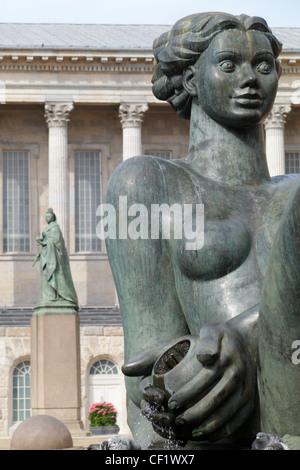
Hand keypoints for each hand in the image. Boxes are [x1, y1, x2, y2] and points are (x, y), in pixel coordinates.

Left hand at [168, 323, 255, 441]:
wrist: (246, 340)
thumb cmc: (219, 336)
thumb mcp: (211, 330)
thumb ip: (204, 341)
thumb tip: (202, 357)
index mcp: (226, 358)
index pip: (203, 380)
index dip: (186, 394)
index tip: (171, 404)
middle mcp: (238, 374)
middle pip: (214, 400)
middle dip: (193, 414)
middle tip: (177, 421)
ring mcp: (246, 389)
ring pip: (226, 413)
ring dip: (207, 426)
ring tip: (189, 432)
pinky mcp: (250, 400)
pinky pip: (238, 420)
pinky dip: (222, 431)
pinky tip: (206, 435)